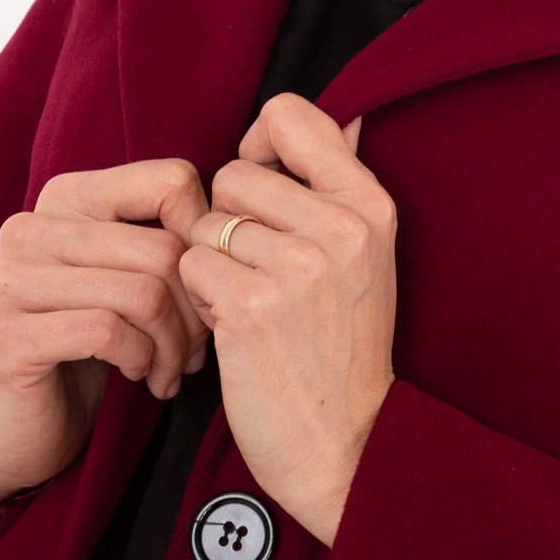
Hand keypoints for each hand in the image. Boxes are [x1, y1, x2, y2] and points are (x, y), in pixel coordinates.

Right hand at [0, 158, 213, 498]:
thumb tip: (238, 229)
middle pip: (164, 249)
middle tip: (196, 350)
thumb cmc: (97, 341)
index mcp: (68, 196)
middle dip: (196, 310)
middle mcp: (32, 227)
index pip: (171, 181)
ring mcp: (11, 280)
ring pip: (142, 293)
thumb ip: (170, 239)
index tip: (206, 290)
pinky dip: (141, 360)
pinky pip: (107, 332)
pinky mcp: (6, 336)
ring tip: (171, 368)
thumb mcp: (134, 276)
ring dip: (173, 345)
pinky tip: (140, 375)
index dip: (206, 242)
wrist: (27, 422)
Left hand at [178, 94, 397, 545]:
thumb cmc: (345, 347)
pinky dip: (200, 297)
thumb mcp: (367, 259)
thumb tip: (346, 117)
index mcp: (370, 205)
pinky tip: (233, 328)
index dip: (258, 146)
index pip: (287, 114)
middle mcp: (341, 227)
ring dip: (212, 263)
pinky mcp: (251, 306)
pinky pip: (190, 265)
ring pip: (206, 222)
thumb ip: (345, 186)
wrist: (345, 444)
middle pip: (234, 172)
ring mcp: (297, 266)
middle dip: (229, 221)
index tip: (260, 194)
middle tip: (259, 273)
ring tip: (250, 304)